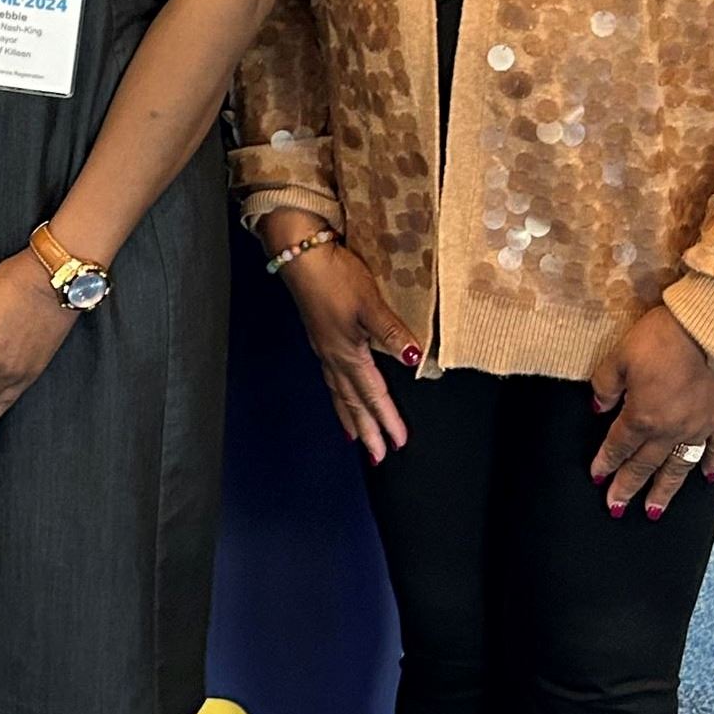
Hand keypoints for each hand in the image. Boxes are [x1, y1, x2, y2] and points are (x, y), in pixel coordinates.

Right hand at [274, 239, 420, 463]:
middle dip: (366, 430)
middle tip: (377, 456)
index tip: (398, 442)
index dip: (386, 419)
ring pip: (339, 393)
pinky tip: (340, 393)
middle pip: (351, 402)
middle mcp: (334, 357)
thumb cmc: (335, 278)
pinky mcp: (320, 337)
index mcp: (348, 353)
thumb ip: (391, 331)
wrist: (301, 257)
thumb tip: (412, 358)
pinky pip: (331, 379)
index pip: (371, 394)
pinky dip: (338, 396)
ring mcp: (325, 348)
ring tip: (356, 438)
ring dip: (350, 418)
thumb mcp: (370, 303)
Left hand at [589, 305, 713, 519]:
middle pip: (645, 465)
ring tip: (655, 510)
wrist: (712, 327)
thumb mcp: (620, 356)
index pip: (618, 446)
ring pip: (678, 466)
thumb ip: (605, 385)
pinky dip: (712, 463)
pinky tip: (707, 477)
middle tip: (616, 507)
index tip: (597, 477)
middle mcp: (670, 429)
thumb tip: (598, 406)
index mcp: (642, 417)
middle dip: (628, 487)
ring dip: (665, 490)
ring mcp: (699, 426)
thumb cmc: (664, 338)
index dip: (605, 463)